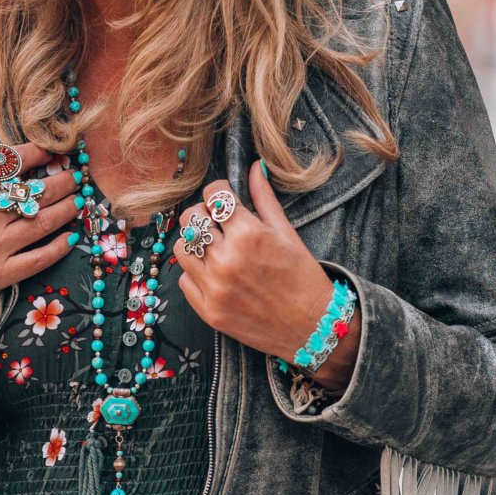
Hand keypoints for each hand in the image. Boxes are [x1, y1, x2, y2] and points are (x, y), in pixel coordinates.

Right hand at [0, 139, 76, 339]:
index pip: (8, 165)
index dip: (35, 154)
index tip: (52, 149)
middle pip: (33, 193)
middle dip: (61, 180)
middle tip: (75, 174)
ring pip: (41, 223)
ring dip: (66, 209)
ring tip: (80, 199)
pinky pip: (36, 260)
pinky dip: (57, 248)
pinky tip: (70, 238)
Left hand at [171, 161, 361, 392]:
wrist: (313, 327)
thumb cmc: (304, 278)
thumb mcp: (287, 233)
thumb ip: (264, 199)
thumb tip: (254, 167)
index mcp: (248, 234)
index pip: (213, 195)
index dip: (219, 192)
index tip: (224, 199)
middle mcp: (226, 259)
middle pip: (191, 219)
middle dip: (203, 214)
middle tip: (217, 223)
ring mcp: (214, 287)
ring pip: (182, 248)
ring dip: (194, 243)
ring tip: (213, 248)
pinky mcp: (208, 311)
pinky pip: (184, 280)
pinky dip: (195, 273)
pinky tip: (214, 273)